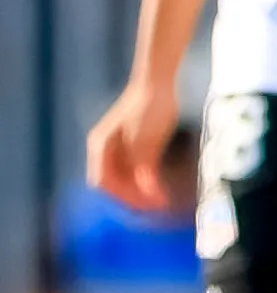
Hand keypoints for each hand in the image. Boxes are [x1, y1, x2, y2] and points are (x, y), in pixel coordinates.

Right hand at [85, 79, 182, 211]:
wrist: (158, 84)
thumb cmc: (149, 108)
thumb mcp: (146, 140)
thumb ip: (143, 167)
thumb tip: (148, 193)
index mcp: (101, 146)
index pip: (103, 181)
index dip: (124, 196)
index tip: (146, 206)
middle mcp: (104, 148)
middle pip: (112, 182)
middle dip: (132, 197)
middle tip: (156, 208)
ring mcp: (117, 146)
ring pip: (123, 178)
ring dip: (139, 192)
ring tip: (159, 202)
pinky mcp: (132, 144)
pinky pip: (134, 170)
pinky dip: (145, 181)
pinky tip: (160, 188)